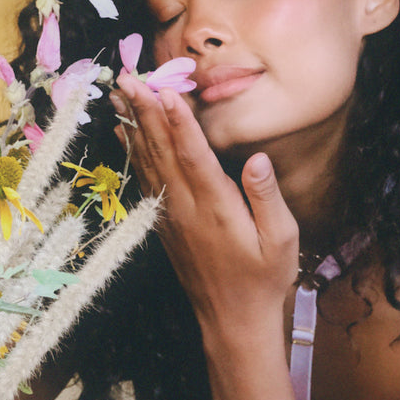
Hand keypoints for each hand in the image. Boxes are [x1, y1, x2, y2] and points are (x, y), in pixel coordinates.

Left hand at [113, 74, 298, 322]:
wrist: (232, 322)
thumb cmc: (264, 280)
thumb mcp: (282, 240)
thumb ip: (266, 197)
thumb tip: (257, 158)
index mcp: (217, 209)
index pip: (193, 157)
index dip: (178, 122)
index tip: (164, 90)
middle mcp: (187, 209)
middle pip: (162, 152)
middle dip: (145, 112)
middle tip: (128, 78)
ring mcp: (171, 216)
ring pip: (148, 163)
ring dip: (133, 126)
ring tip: (118, 95)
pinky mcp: (164, 224)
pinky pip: (145, 180)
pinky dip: (133, 154)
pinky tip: (125, 135)